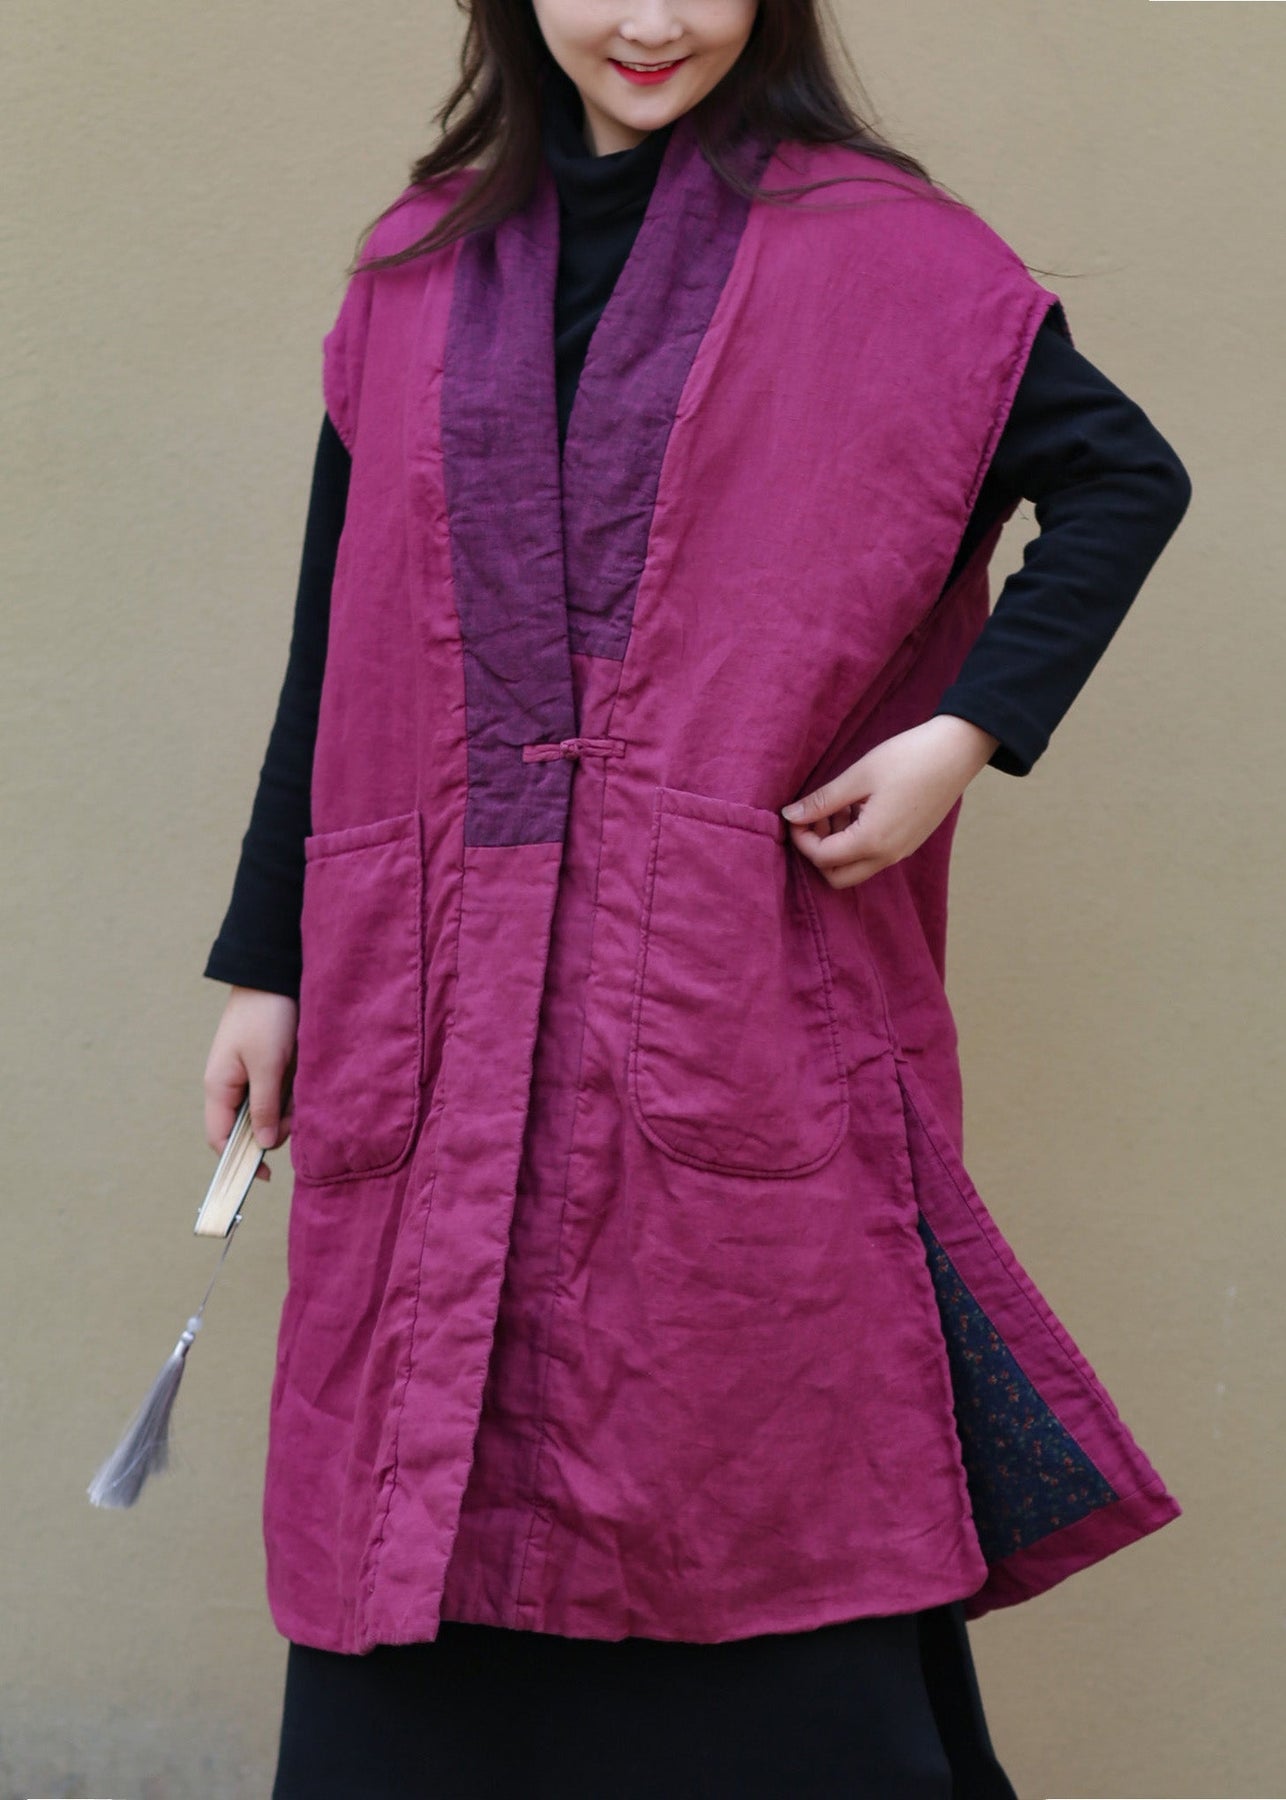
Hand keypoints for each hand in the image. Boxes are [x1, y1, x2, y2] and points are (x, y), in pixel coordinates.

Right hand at [203, 986, 299, 1180]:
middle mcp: (231, 1085)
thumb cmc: (265, 1018)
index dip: (238, 1160)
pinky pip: (280, 1091)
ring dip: (288, 1108)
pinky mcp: (268, 1065)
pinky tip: (303, 1078)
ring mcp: (249, 1075)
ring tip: (301, 1086)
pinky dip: (293, 1092)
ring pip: (270, 1110)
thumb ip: (265, 1107)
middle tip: (297, 1114)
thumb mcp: (267, 1065)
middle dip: (276, 1127)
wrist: (274, 975)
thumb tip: (264, 1145)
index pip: (219, 1138)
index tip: (264, 1174)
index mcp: (219, 1087)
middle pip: (250, 1127)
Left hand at [781, 716, 1000, 890]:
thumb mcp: (858, 776)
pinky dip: (857, 840)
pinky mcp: (909, 842)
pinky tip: (858, 806)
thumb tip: (790, 816)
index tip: (796, 813)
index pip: (822, 858)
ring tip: (837, 805)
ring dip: (838, 845)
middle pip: (837, 876)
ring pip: (856, 867)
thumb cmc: (908, 758)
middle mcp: (887, 856)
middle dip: (818, 851)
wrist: (957, 751)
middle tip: (816, 816)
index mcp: (872, 841)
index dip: (801, 838)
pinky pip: (874, 855)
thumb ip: (822, 801)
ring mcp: (901, 852)